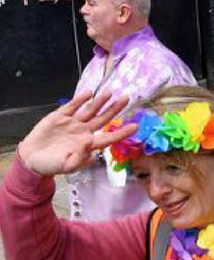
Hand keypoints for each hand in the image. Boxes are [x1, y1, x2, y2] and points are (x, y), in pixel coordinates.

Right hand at [16, 92, 136, 176]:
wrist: (31, 158)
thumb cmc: (51, 165)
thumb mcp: (67, 166)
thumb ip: (81, 157)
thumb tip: (89, 143)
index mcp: (88, 145)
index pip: (108, 137)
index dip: (121, 132)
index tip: (135, 126)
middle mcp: (83, 131)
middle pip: (103, 119)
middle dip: (115, 109)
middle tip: (126, 98)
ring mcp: (73, 123)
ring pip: (90, 110)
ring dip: (100, 101)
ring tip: (109, 92)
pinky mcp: (60, 116)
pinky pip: (72, 106)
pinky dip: (80, 99)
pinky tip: (89, 93)